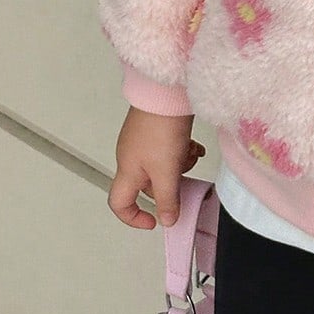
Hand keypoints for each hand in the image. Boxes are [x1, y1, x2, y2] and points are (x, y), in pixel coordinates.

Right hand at [110, 105, 205, 228]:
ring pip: (161, 167)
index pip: (119, 203)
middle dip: (169, 186)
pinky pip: (168, 149)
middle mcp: (132, 158)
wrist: (166, 92)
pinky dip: (181, 151)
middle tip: (184, 179)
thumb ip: (167, 199)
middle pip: (148, 185)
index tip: (155, 221)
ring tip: (190, 154)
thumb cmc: (161, 131)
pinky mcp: (155, 130)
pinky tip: (194, 146)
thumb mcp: (167, 171)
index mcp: (127, 171)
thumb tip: (168, 221)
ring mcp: (143, 142)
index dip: (133, 218)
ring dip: (178, 166)